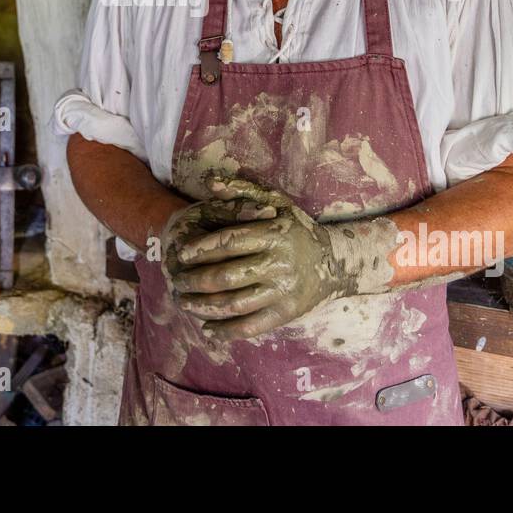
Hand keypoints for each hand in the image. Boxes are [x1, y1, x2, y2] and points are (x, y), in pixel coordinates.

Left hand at [167, 176, 354, 341]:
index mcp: (273, 234)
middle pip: (227, 275)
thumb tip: (209, 182)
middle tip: (177, 281)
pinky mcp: (286, 313)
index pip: (229, 242)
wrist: (335, 262)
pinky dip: (226, 330)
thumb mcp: (275, 202)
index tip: (182, 255)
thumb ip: (242, 191)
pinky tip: (207, 328)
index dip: (201, 249)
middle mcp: (278, 264)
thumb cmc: (296, 228)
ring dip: (203, 306)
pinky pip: (250, 326)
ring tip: (184, 302)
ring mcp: (283, 291)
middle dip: (195, 280)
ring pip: (234, 304)